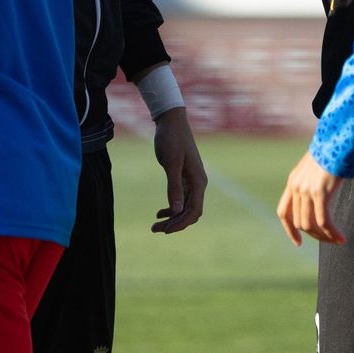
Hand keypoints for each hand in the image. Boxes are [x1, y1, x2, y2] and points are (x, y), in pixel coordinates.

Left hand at [150, 106, 207, 232]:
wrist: (171, 122)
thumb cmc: (171, 140)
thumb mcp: (171, 164)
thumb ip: (174, 187)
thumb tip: (175, 210)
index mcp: (198, 180)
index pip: (194, 210)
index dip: (181, 223)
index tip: (165, 230)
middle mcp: (198, 182)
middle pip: (191, 212)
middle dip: (175, 223)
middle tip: (155, 229)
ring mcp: (192, 180)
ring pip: (185, 207)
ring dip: (172, 218)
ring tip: (155, 225)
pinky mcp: (184, 177)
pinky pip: (182, 199)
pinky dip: (172, 208)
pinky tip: (160, 212)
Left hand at [277, 151, 344, 245]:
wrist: (338, 138)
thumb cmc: (333, 150)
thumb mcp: (317, 166)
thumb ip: (313, 180)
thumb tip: (321, 195)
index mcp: (293, 181)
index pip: (284, 212)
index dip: (289, 230)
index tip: (298, 242)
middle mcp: (297, 187)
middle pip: (299, 222)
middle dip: (314, 235)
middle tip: (329, 239)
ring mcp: (307, 190)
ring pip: (310, 225)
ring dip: (323, 237)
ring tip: (336, 240)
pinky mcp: (320, 191)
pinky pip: (323, 221)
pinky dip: (331, 233)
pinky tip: (341, 238)